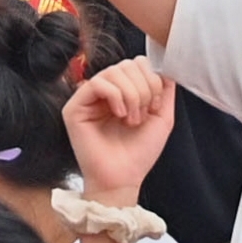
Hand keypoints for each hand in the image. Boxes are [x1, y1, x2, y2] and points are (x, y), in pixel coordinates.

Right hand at [65, 57, 174, 208]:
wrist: (123, 178)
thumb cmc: (139, 154)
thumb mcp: (162, 118)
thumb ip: (165, 91)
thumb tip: (167, 68)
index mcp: (124, 92)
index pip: (138, 63)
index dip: (152, 79)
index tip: (155, 106)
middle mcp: (105, 92)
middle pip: (127, 64)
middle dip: (143, 88)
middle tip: (142, 115)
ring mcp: (89, 98)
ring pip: (113, 71)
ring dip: (131, 95)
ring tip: (131, 119)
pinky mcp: (74, 107)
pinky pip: (97, 83)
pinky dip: (115, 97)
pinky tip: (119, 115)